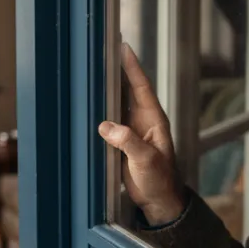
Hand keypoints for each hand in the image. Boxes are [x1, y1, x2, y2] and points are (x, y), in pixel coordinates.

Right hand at [99, 42, 185, 224]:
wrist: (158, 200)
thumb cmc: (159, 180)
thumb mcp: (146, 160)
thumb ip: (128, 142)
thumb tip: (106, 126)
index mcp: (153, 120)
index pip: (141, 87)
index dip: (131, 67)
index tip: (123, 48)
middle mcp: (143, 120)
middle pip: (128, 90)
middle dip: (117, 71)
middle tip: (103, 51)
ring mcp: (132, 130)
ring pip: (117, 104)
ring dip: (106, 89)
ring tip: (93, 70)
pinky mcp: (122, 141)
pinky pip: (109, 121)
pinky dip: (100, 110)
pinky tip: (89, 102)